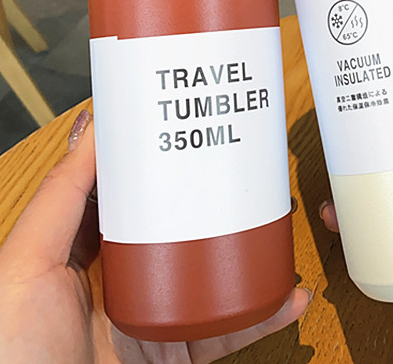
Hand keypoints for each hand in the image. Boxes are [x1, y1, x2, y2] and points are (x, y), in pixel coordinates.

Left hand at [0, 110, 308, 362]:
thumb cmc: (17, 355)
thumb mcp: (25, 265)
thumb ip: (59, 198)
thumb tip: (90, 129)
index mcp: (81, 256)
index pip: (127, 195)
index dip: (157, 162)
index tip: (189, 129)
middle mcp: (121, 283)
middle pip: (180, 229)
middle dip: (217, 200)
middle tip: (247, 172)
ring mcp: (154, 320)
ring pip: (215, 276)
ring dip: (253, 251)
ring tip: (278, 224)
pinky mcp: (180, 357)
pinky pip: (232, 332)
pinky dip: (266, 314)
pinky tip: (288, 294)